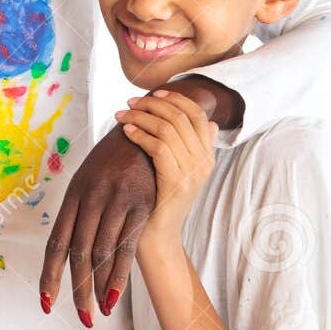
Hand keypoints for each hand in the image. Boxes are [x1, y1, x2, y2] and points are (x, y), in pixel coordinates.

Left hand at [39, 124, 156, 323]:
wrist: (143, 128)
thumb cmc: (113, 160)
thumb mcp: (89, 180)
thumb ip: (80, 211)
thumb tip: (69, 245)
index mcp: (73, 196)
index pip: (57, 243)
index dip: (50, 275)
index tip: (46, 302)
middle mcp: (90, 200)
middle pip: (78, 254)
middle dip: (76, 290)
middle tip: (81, 319)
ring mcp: (116, 201)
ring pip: (101, 254)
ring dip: (98, 289)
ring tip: (97, 314)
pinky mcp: (141, 205)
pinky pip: (127, 247)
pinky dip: (119, 275)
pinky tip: (115, 297)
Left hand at [117, 90, 216, 247]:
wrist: (157, 236)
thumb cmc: (159, 201)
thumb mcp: (180, 171)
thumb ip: (191, 147)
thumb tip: (208, 122)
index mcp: (207, 156)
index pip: (198, 114)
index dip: (176, 99)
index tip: (154, 93)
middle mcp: (203, 162)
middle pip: (181, 117)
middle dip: (153, 103)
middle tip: (130, 102)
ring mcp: (191, 172)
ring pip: (168, 128)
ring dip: (141, 116)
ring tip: (122, 114)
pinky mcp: (175, 181)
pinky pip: (157, 146)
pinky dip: (139, 133)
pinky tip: (126, 131)